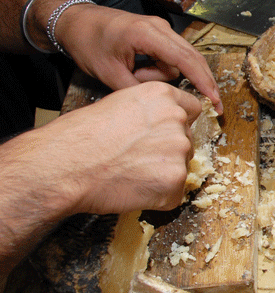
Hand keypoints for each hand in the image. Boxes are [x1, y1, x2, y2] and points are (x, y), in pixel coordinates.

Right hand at [24, 81, 201, 214]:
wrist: (64, 166)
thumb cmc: (79, 137)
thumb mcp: (118, 105)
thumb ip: (149, 111)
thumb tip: (159, 124)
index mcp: (162, 95)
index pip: (191, 109)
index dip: (177, 124)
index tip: (164, 134)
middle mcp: (176, 118)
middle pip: (187, 139)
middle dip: (168, 151)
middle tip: (137, 158)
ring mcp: (179, 149)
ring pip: (181, 166)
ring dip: (163, 173)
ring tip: (130, 172)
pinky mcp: (176, 179)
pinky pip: (174, 193)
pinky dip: (158, 196)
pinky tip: (133, 188)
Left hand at [55, 3, 222, 113]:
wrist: (74, 21)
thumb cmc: (87, 42)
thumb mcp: (108, 73)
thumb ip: (138, 90)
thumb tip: (160, 104)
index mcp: (147, 34)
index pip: (185, 60)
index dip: (203, 82)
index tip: (214, 100)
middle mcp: (159, 28)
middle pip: (192, 58)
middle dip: (201, 82)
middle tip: (212, 104)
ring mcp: (159, 29)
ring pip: (178, 60)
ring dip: (163, 75)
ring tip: (133, 75)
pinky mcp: (157, 34)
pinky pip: (169, 56)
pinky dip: (161, 69)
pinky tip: (139, 71)